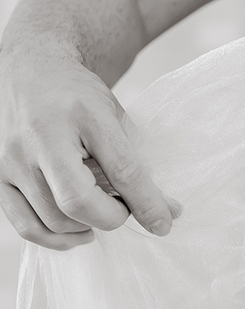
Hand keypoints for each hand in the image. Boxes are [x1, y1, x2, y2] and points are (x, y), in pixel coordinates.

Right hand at [0, 49, 174, 248]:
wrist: (27, 71)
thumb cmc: (76, 96)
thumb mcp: (113, 114)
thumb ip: (136, 158)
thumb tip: (166, 211)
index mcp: (82, 114)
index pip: (122, 170)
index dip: (146, 203)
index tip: (164, 222)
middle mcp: (40, 136)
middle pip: (78, 202)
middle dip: (112, 216)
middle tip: (123, 207)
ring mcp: (10, 159)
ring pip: (54, 219)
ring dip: (87, 226)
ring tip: (100, 210)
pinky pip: (27, 225)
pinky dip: (57, 237)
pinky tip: (77, 229)